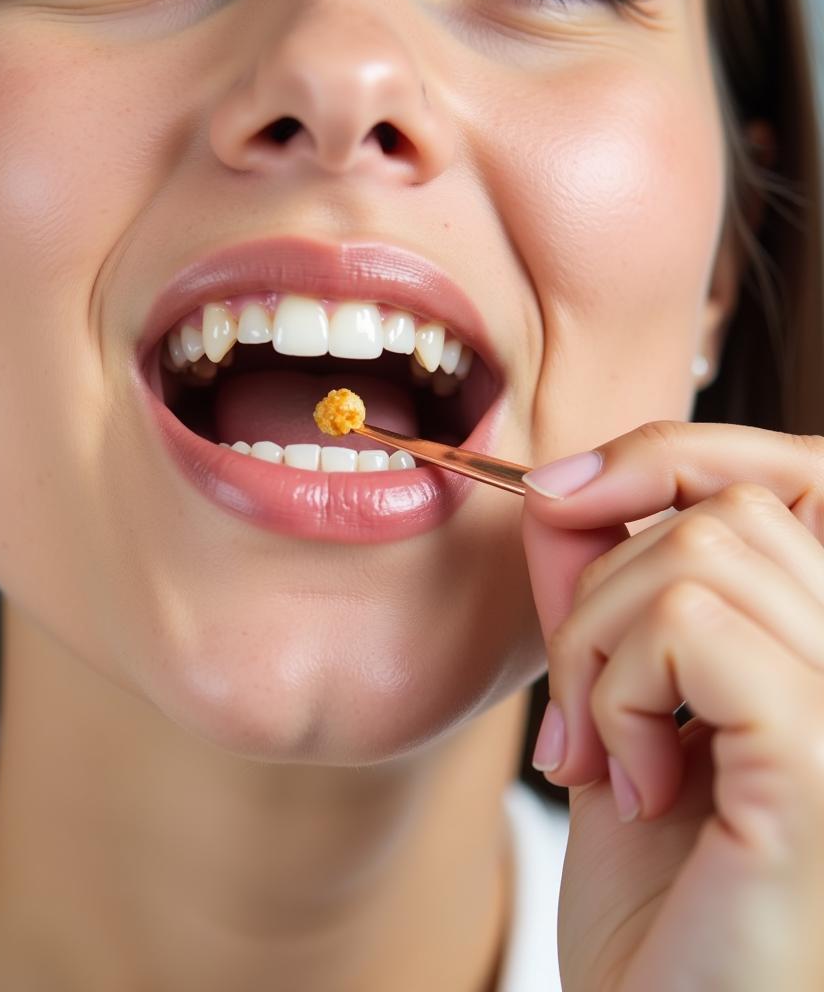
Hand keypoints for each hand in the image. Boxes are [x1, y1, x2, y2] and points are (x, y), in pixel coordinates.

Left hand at [520, 421, 823, 991]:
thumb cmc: (660, 899)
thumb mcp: (621, 710)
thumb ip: (605, 595)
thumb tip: (566, 488)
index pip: (796, 470)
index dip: (671, 456)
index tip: (559, 498)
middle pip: (728, 506)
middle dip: (604, 588)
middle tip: (582, 705)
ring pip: (693, 556)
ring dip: (601, 653)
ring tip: (608, 757)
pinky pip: (689, 622)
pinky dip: (620, 693)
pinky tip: (633, 786)